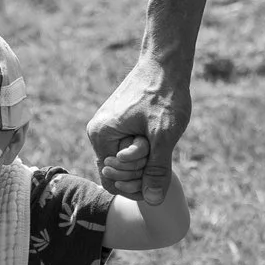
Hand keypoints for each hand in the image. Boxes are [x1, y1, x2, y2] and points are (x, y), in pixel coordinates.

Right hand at [86, 55, 190, 203]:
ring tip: (156, 134)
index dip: (136, 183)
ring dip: (146, 157)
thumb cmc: (164, 95)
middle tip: (155, 142)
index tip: (154, 162)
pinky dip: (147, 147)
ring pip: (128, 163)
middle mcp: (99, 134)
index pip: (112, 182)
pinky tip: (157, 134)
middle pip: (119, 175)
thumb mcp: (164, 136)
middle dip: (141, 167)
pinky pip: (130, 149)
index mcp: (101, 136)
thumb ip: (156, 170)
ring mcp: (108, 129)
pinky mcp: (120, 125)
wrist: (166, 63)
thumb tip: (152, 201)